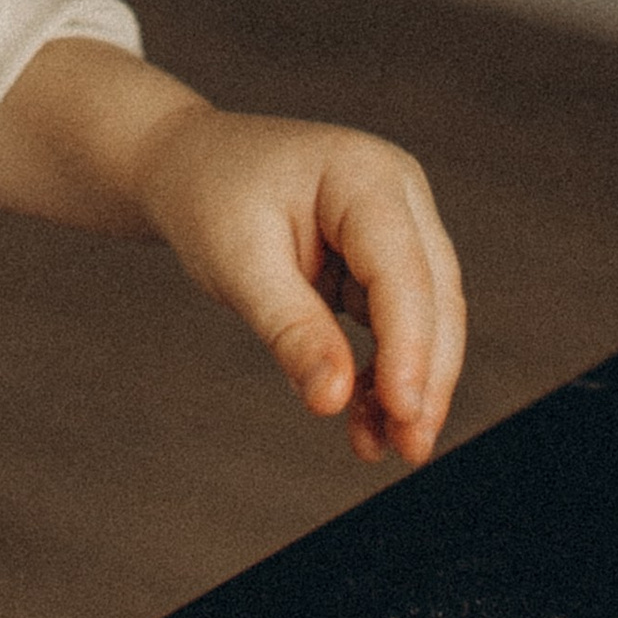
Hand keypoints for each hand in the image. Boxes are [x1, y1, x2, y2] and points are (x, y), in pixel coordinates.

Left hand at [127, 102, 465, 467]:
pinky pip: (393, 325)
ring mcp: (393, 226)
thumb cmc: (208, 199)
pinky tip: (363, 420)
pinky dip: (382, 373)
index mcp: (364, 175)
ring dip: (407, 383)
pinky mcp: (378, 261)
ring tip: (379, 446)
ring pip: (423, 317)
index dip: (410, 345)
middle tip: (409, 449)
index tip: (404, 411)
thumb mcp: (237, 263)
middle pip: (431, 296)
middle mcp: (395, 195)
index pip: (403, 270)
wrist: (185, 168)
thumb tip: (333, 400)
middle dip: (425, 376)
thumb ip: (290, 329)